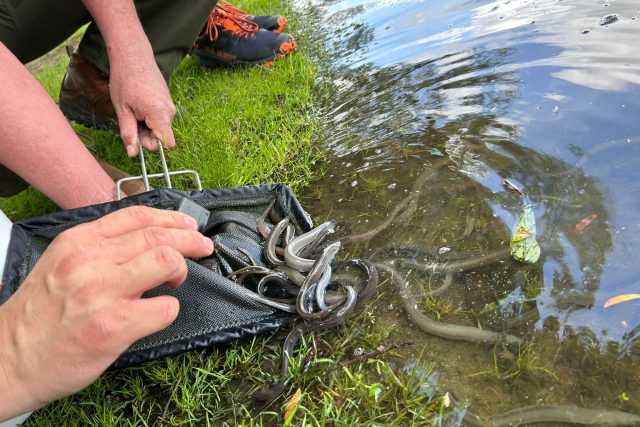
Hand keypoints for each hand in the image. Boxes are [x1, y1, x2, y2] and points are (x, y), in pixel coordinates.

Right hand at [0, 206, 212, 419]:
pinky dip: (169, 309)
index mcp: (78, 242)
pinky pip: (165, 308)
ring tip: (176, 280)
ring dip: (182, 269)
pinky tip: (157, 313)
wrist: (10, 359)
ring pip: (167, 261)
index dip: (172, 219)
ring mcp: (102, 292)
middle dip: (190, 239)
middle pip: (159, 236)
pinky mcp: (114, 325)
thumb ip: (100, 249)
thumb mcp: (60, 263)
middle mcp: (89, 261)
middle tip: (202, 247)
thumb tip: (146, 241)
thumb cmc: (39, 315)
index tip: (188, 225)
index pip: (137, 216)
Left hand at [109, 53, 176, 156]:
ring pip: (159, 128)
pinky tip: (138, 105)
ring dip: (145, 126)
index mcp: (159, 114)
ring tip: (132, 110)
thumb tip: (133, 153)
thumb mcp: (122, 109)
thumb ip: (128, 133)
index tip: (136, 136)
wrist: (134, 55)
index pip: (165, 144)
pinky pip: (160, 118)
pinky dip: (148, 118)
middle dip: (145, 135)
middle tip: (129, 120)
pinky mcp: (167, 102)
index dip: (150, 145)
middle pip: (161, 137)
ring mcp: (170, 106)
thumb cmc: (125, 80)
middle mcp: (169, 112)